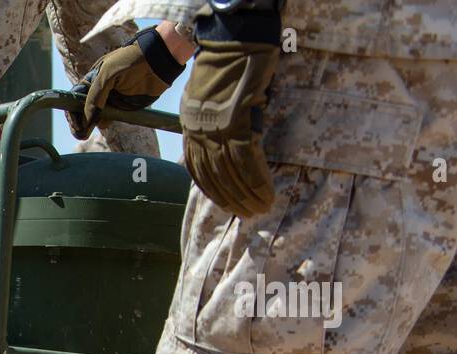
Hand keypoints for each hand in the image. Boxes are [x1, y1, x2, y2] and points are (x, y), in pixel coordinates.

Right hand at [68, 27, 185, 139]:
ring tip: (86, 134)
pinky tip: (103, 125)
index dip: (72, 111)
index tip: (76, 123)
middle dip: (78, 122)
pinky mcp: (122, 107)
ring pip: (94, 116)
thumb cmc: (131, 61)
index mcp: (92, 79)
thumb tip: (87, 120)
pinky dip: (104, 124)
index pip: (74, 98)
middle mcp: (99, 90)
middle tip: (81, 133)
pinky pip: (109, 119)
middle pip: (81, 110)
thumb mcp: (108, 74)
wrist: (158, 61)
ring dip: (89, 126)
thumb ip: (96, 96)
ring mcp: (110, 99)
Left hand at [180, 12, 281, 217]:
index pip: (196, 168)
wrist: (234, 38)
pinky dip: (257, 180)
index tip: (226, 203)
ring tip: (261, 208)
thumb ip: (210, 120)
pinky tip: (266, 192)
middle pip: (213, 175)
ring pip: (230, 173)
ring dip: (247, 194)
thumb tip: (222, 141)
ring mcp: (216, 127)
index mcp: (190, 125)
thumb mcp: (207, 95)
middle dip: (231, 198)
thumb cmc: (227, 63)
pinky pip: (246, 160)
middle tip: (248, 213)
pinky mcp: (236, 121)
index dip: (212, 190)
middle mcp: (198, 130)